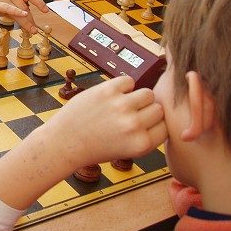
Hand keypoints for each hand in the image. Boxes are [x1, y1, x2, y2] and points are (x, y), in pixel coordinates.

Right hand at [0, 0, 48, 33]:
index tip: (46, 10)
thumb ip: (14, 9)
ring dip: (27, 22)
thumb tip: (25, 19)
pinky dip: (18, 12)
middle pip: (25, 7)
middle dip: (31, 20)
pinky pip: (9, 8)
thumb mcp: (3, 4)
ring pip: (19, 11)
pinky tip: (24, 15)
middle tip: (34, 30)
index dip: (39, 2)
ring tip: (32, 31)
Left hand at [46, 76, 166, 165]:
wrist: (65, 141)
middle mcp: (134, 125)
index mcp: (142, 144)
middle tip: (130, 115)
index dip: (154, 125)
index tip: (141, 126)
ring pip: (147, 93)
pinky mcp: (107, 91)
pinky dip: (123, 86)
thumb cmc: (95, 146)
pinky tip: (112, 95)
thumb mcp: (128, 149)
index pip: (165, 127)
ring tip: (123, 104)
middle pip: (159, 109)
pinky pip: (128, 80)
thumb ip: (146, 134)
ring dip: (137, 97)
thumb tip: (163, 111)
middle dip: (146, 111)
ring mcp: (121, 106)